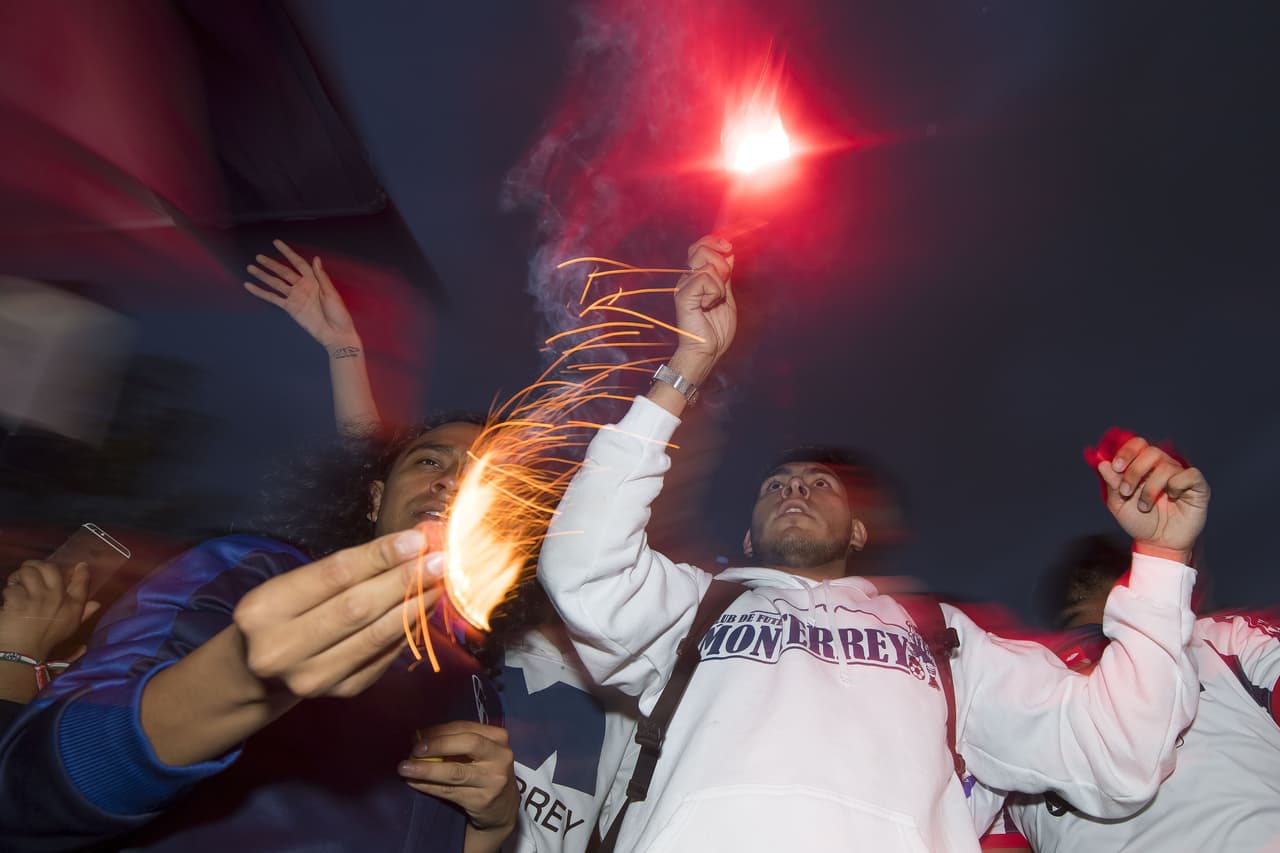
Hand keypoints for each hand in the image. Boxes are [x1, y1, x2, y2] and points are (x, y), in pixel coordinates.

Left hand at [0, 561, 99, 659]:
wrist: (21, 655)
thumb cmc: (46, 641)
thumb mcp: (69, 627)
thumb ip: (83, 613)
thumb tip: (97, 603)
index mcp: (72, 606)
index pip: (82, 582)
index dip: (82, 571)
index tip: (80, 565)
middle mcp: (57, 598)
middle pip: (51, 568)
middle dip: (37, 566)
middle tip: (30, 574)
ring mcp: (37, 598)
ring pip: (28, 572)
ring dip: (19, 576)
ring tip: (16, 583)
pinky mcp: (18, 600)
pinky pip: (12, 587)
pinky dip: (8, 591)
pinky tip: (8, 598)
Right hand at [233, 527, 442, 698]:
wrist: (261, 672)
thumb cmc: (284, 614)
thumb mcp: (294, 585)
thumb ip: (347, 567)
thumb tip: (410, 545)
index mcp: (264, 609)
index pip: (335, 574)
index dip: (381, 555)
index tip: (418, 540)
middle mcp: (281, 649)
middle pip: (357, 607)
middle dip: (404, 580)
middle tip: (440, 561)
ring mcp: (311, 677)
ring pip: (375, 635)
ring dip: (414, 605)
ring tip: (439, 583)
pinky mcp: (339, 692)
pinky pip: (383, 656)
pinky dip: (408, 630)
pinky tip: (423, 609)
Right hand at [245, 240, 359, 353]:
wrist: (335, 333)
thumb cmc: (338, 313)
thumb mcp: (331, 293)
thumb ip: (321, 276)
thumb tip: (315, 258)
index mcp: (314, 280)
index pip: (298, 263)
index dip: (287, 252)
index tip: (276, 243)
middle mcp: (302, 286)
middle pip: (283, 272)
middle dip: (271, 264)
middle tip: (258, 257)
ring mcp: (295, 297)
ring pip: (275, 283)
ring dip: (263, 276)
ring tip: (250, 268)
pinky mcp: (290, 308)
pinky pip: (273, 298)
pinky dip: (261, 292)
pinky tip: (250, 286)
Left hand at [399, 721, 518, 834]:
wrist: (502, 807)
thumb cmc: (485, 771)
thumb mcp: (481, 752)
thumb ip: (457, 742)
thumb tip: (419, 736)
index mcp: (498, 738)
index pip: (466, 727)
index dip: (440, 730)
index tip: (418, 734)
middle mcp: (500, 756)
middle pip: (468, 744)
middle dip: (438, 745)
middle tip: (414, 750)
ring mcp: (493, 780)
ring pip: (456, 772)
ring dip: (427, 769)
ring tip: (405, 768)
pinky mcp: (482, 800)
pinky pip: (449, 791)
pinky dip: (428, 786)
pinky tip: (414, 782)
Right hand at [667, 234, 736, 385]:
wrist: (708, 351)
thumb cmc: (716, 329)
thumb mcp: (726, 296)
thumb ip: (726, 276)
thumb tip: (729, 253)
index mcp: (695, 277)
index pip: (699, 247)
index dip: (714, 242)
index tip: (728, 247)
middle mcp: (686, 279)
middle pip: (700, 249)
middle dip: (720, 260)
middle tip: (725, 280)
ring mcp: (683, 287)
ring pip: (705, 264)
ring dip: (720, 281)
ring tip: (717, 298)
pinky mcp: (684, 296)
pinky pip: (704, 279)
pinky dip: (714, 292)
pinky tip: (709, 305)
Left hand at [1087, 430, 1208, 559]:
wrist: (1157, 543)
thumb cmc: (1139, 521)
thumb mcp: (1119, 504)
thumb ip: (1112, 483)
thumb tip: (1102, 463)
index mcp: (1144, 466)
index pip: (1138, 444)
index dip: (1126, 452)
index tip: (1116, 467)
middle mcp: (1163, 466)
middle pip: (1151, 451)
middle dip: (1134, 471)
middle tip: (1126, 491)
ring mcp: (1180, 475)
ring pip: (1166, 466)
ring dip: (1150, 488)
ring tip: (1144, 506)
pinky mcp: (1197, 486)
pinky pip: (1189, 474)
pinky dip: (1176, 485)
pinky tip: (1172, 498)